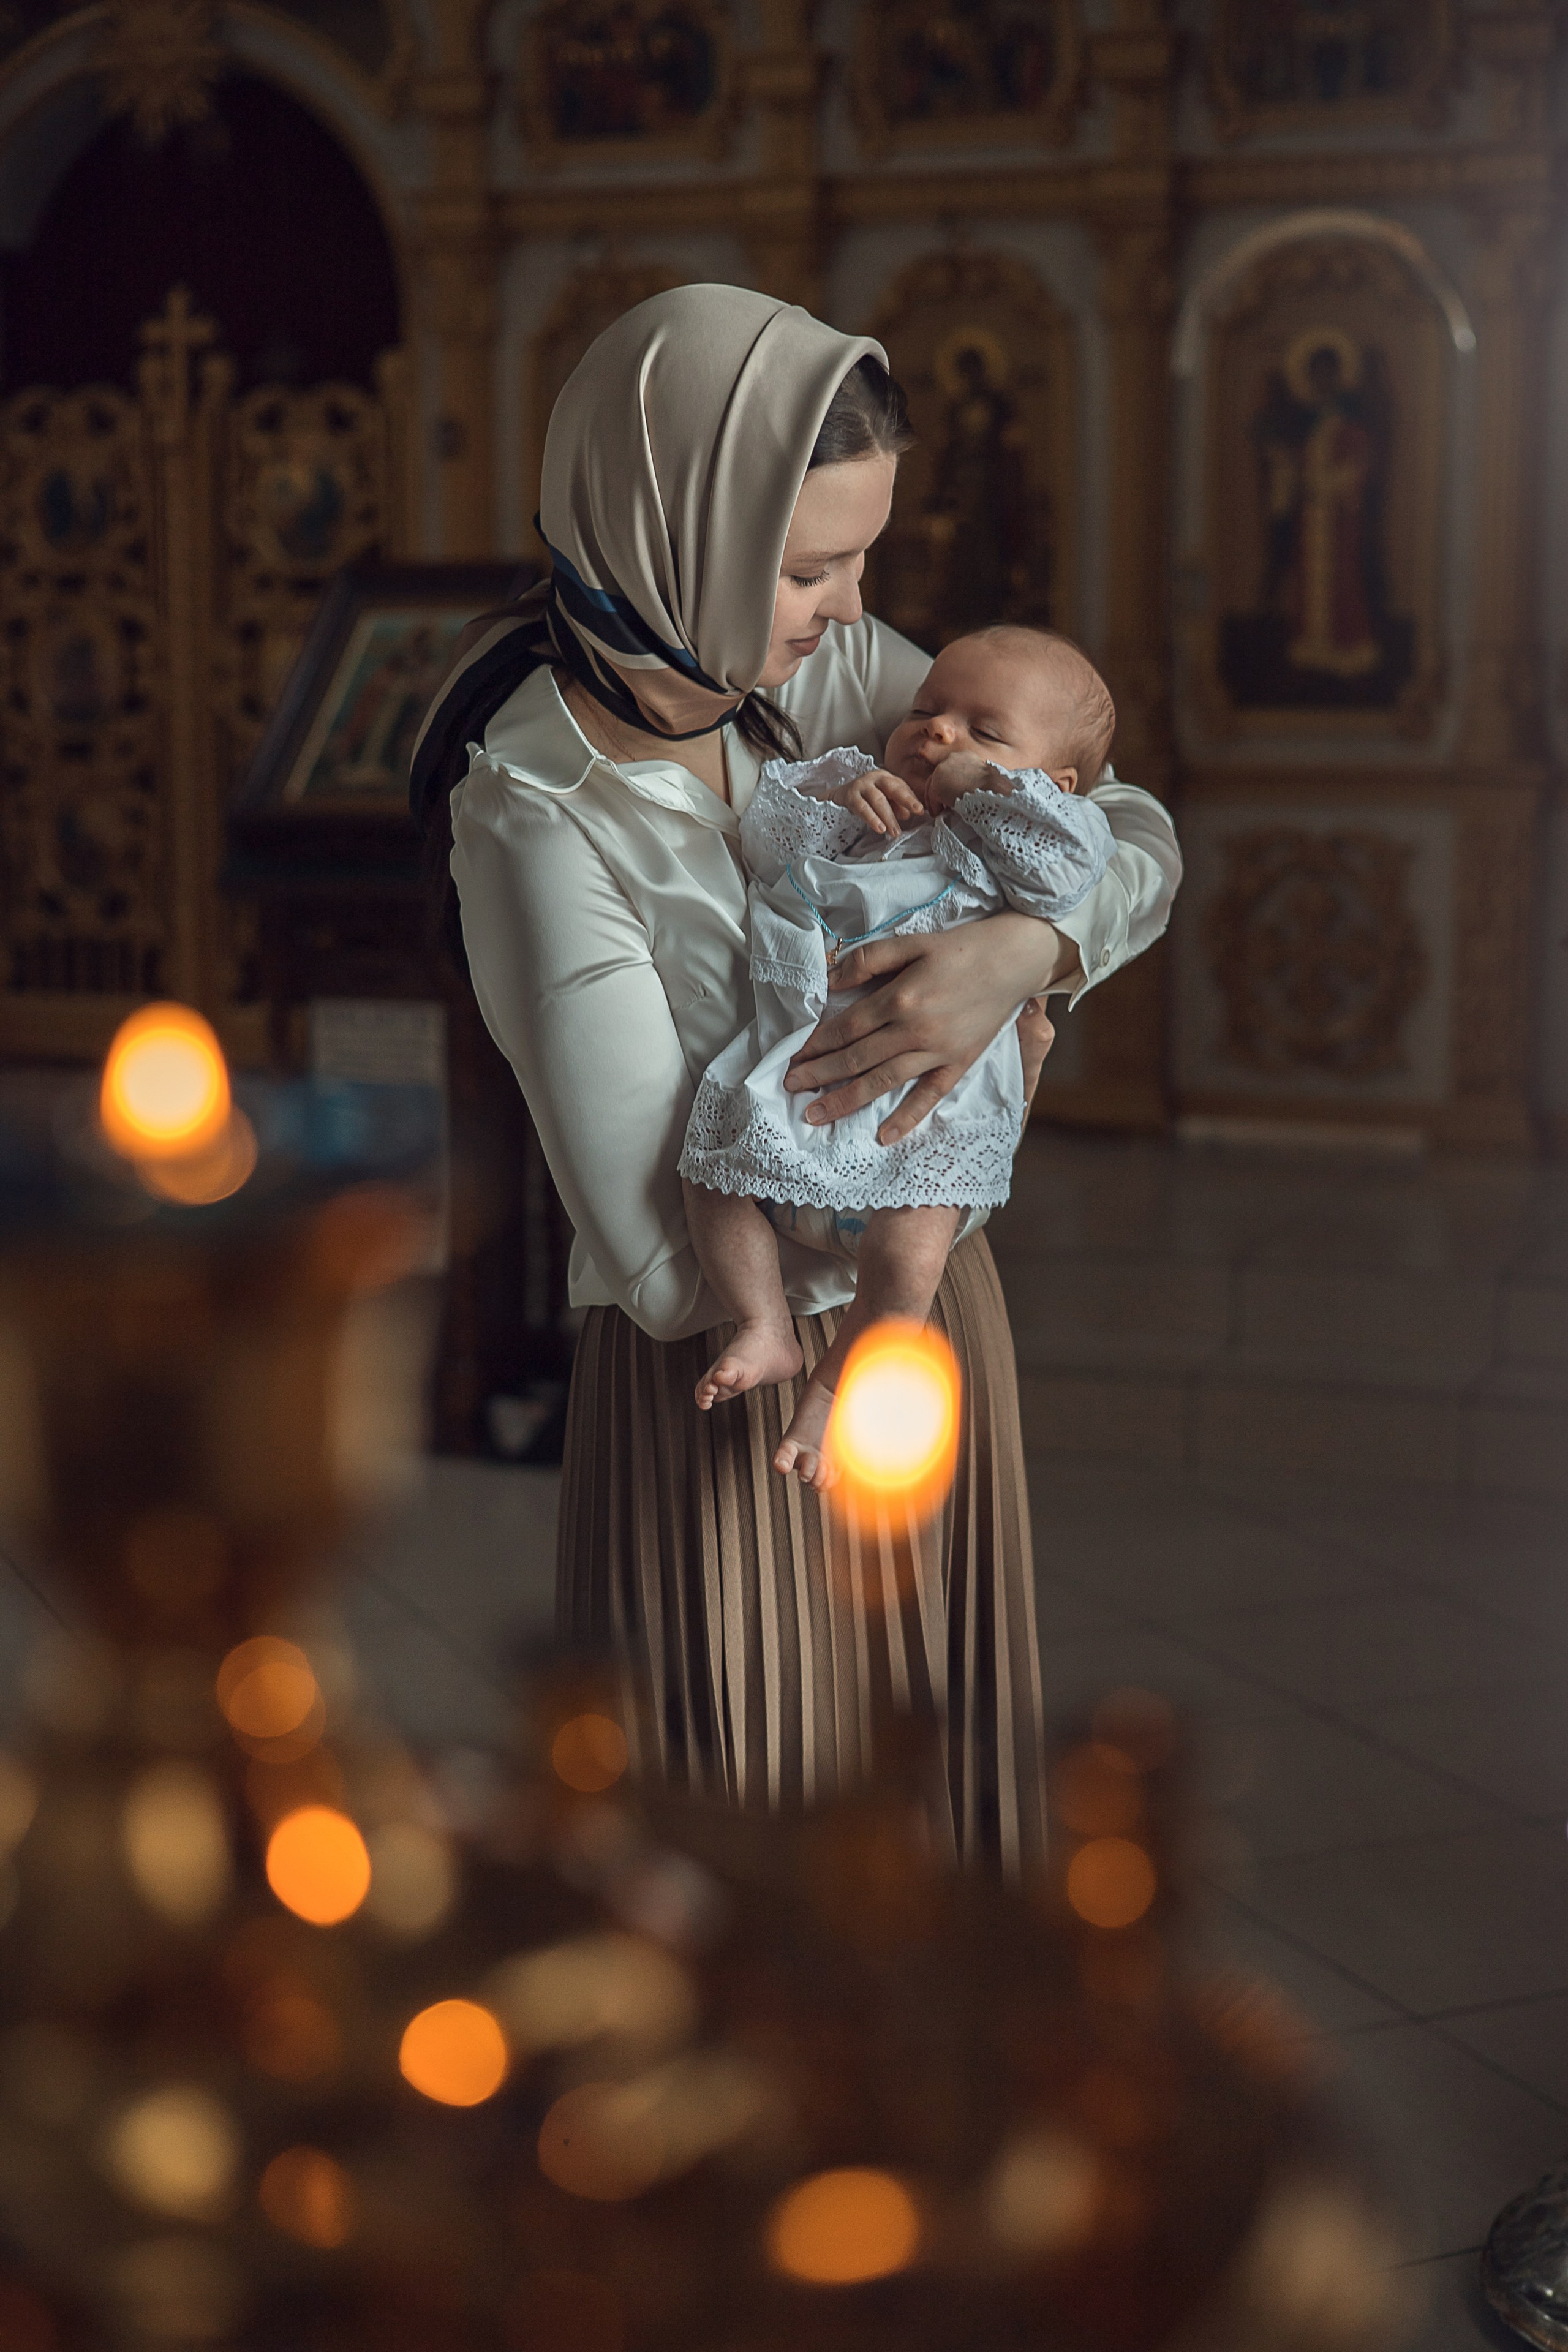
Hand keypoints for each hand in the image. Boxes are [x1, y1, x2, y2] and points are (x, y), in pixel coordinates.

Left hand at [785, 913, 1074, 1143]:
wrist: (1015, 960)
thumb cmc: (961, 948)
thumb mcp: (911, 943)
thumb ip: (868, 961)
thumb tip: (830, 981)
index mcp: (900, 999)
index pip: (845, 1028)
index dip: (815, 1044)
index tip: (792, 1056)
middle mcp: (915, 1031)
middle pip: (856, 1059)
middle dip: (818, 1075)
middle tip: (789, 1088)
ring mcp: (937, 1052)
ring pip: (882, 1082)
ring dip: (845, 1100)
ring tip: (816, 1115)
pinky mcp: (958, 1064)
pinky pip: (928, 1097)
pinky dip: (906, 1119)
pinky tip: (883, 1137)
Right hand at [838, 766, 925, 838]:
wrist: (840, 794)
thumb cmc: (866, 797)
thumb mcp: (884, 799)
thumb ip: (897, 805)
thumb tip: (908, 814)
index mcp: (885, 777)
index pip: (901, 787)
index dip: (911, 798)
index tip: (920, 810)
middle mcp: (874, 778)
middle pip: (892, 788)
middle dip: (904, 801)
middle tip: (912, 816)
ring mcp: (861, 786)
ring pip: (878, 800)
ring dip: (888, 816)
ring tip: (895, 831)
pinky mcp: (850, 796)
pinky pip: (862, 808)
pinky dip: (872, 818)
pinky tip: (879, 828)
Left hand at [926, 748, 1008, 807]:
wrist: (993, 790)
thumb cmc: (993, 788)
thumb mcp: (983, 777)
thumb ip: (972, 779)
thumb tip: (967, 790)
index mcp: (965, 756)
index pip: (952, 768)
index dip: (950, 781)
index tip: (952, 792)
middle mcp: (952, 759)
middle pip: (939, 774)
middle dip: (940, 789)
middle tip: (942, 803)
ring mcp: (942, 770)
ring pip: (933, 785)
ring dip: (935, 799)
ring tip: (939, 811)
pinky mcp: (937, 785)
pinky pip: (932, 797)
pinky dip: (935, 807)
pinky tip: (939, 814)